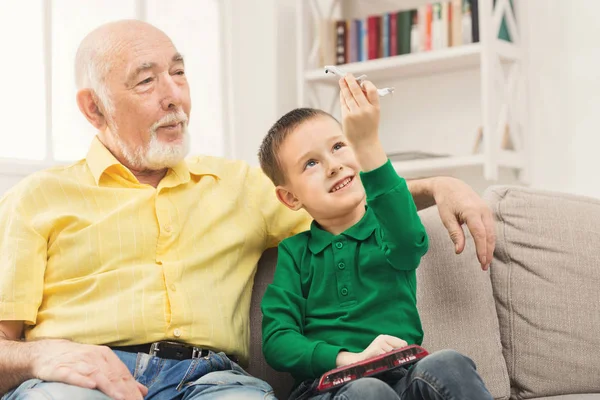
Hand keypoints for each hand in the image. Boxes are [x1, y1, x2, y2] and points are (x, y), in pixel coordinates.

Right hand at [31, 339, 147, 399]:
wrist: (47, 351)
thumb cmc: (78, 359)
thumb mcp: (101, 364)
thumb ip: (120, 377)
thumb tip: (142, 390)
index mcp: (105, 356)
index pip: (123, 374)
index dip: (132, 389)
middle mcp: (94, 357)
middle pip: (113, 376)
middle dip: (125, 391)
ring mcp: (78, 362)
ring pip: (97, 375)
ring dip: (109, 387)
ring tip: (120, 397)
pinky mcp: (62, 369)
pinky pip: (73, 375)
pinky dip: (83, 380)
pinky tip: (91, 386)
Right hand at [336, 335, 406, 366]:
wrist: (360, 361)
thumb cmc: (374, 357)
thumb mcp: (383, 349)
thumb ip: (393, 348)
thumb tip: (406, 351)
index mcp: (385, 337)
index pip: (403, 343)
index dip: (403, 351)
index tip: (400, 356)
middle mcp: (382, 338)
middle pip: (400, 348)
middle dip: (397, 355)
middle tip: (389, 359)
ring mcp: (379, 343)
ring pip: (393, 353)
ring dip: (390, 359)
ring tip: (382, 360)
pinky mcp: (377, 349)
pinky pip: (387, 357)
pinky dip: (385, 361)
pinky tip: (379, 361)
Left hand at [338, 75, 386, 170]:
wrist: (365, 143)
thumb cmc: (369, 127)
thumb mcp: (374, 113)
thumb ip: (368, 101)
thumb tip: (358, 86)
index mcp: (375, 108)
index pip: (371, 90)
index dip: (366, 84)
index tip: (362, 81)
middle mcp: (365, 109)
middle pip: (357, 90)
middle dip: (351, 81)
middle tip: (347, 75)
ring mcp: (355, 113)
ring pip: (348, 96)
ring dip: (344, 87)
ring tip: (342, 80)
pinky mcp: (346, 117)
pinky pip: (343, 103)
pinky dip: (342, 96)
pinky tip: (342, 92)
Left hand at [432, 176, 494, 269]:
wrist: (451, 186)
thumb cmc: (446, 202)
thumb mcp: (446, 218)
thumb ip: (454, 234)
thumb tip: (459, 251)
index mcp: (472, 211)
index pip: (480, 233)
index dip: (481, 249)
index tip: (481, 262)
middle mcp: (483, 210)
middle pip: (489, 235)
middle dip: (488, 252)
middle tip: (484, 267)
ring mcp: (487, 211)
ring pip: (492, 233)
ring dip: (490, 248)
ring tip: (485, 262)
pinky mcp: (487, 213)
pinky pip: (491, 229)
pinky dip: (489, 240)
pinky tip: (486, 250)